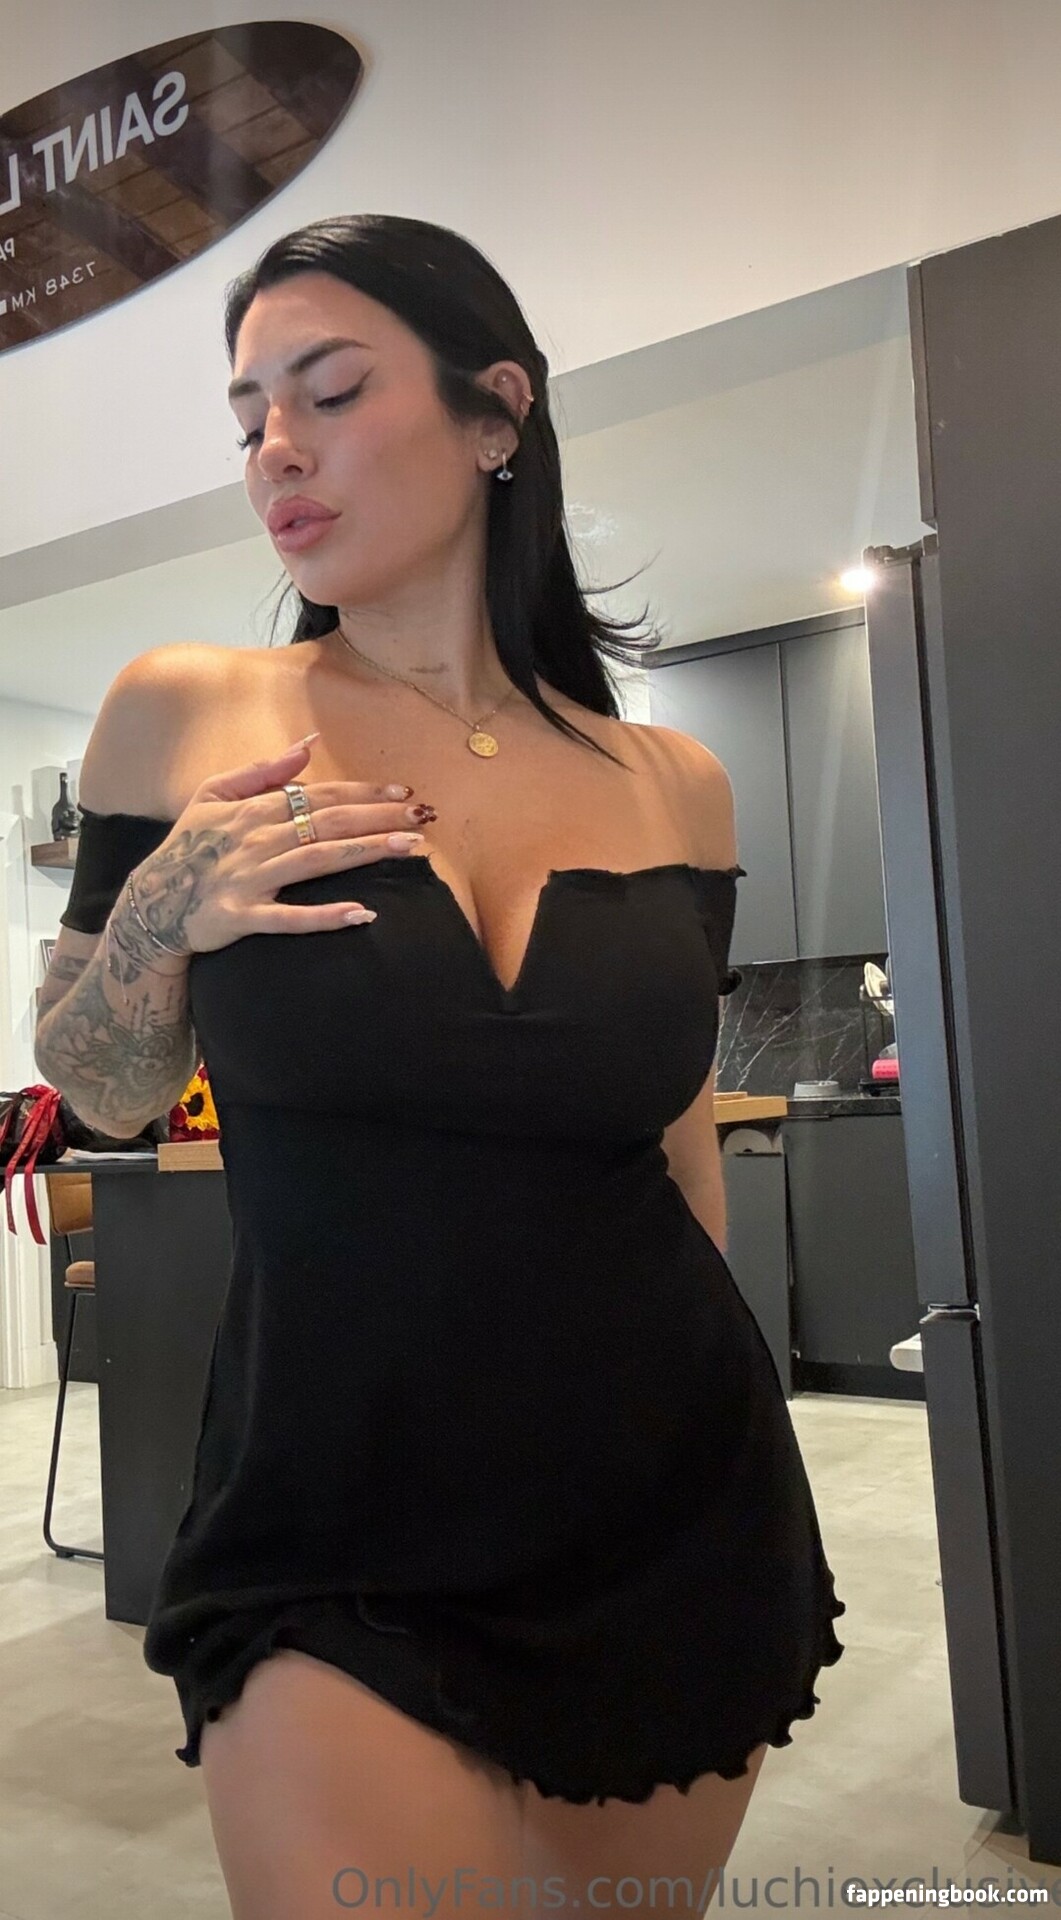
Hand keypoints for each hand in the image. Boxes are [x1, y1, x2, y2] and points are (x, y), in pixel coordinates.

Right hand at [127, 737, 433, 956]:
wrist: (150, 903)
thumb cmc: (189, 847)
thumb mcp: (213, 795)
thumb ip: (262, 771)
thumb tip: (308, 745)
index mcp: (253, 810)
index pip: (319, 796)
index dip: (363, 793)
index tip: (403, 793)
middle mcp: (255, 840)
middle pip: (327, 823)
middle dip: (379, 818)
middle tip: (423, 817)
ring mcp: (249, 879)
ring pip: (317, 860)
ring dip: (365, 852)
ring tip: (409, 849)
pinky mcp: (241, 917)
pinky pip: (288, 918)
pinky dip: (325, 917)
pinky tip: (362, 913)